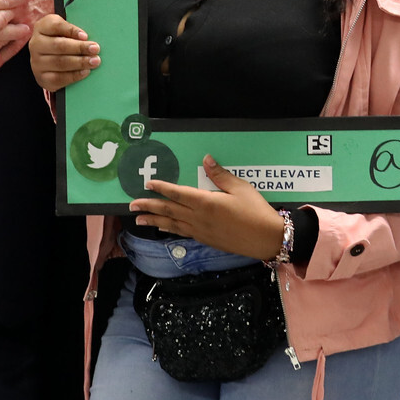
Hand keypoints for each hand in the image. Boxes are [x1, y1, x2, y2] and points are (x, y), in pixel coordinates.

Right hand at [28, 13, 99, 90]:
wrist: (48, 60)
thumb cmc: (61, 40)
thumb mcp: (64, 31)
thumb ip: (74, 31)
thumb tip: (89, 38)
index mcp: (41, 28)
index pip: (55, 26)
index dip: (71, 30)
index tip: (85, 36)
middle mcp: (36, 44)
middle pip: (59, 45)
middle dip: (79, 47)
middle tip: (95, 49)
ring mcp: (37, 62)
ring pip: (59, 62)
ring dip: (80, 62)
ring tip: (94, 61)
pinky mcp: (42, 78)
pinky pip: (58, 78)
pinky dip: (74, 75)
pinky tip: (85, 72)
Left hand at [130, 155, 287, 260]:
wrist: (268, 239)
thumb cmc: (256, 211)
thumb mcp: (241, 188)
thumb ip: (220, 175)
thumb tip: (206, 159)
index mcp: (206, 203)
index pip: (178, 193)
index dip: (161, 188)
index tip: (147, 183)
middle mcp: (199, 218)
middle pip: (169, 210)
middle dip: (149, 206)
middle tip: (131, 204)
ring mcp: (201, 231)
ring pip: (172, 224)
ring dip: (154, 220)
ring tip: (139, 219)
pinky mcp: (206, 240)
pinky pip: (183, 233)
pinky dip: (170, 230)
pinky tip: (163, 228)